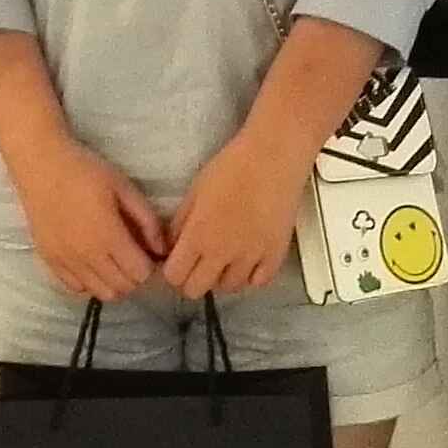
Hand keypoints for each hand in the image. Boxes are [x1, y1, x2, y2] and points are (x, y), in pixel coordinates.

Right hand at [7, 131, 163, 302]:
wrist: (40, 165)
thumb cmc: (86, 171)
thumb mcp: (124, 188)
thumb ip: (147, 220)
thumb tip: (161, 249)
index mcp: (108, 237)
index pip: (140, 274)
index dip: (150, 265)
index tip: (147, 251)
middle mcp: (87, 257)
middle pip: (123, 289)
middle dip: (134, 276)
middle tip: (132, 255)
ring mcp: (66, 262)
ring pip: (101, 293)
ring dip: (113, 282)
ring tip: (113, 260)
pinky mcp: (49, 261)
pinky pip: (76, 289)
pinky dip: (89, 282)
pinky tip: (91, 262)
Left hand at [160, 126, 313, 298]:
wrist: (272, 158)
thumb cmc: (231, 168)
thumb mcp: (194, 192)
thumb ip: (180, 225)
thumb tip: (172, 247)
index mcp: (198, 237)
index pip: (174, 276)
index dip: (172, 271)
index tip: (177, 262)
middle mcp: (223, 254)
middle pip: (197, 290)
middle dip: (192, 279)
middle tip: (198, 262)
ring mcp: (251, 258)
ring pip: (229, 288)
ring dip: (222, 277)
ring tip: (225, 258)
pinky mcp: (275, 256)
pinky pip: (258, 282)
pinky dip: (251, 276)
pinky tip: (248, 260)